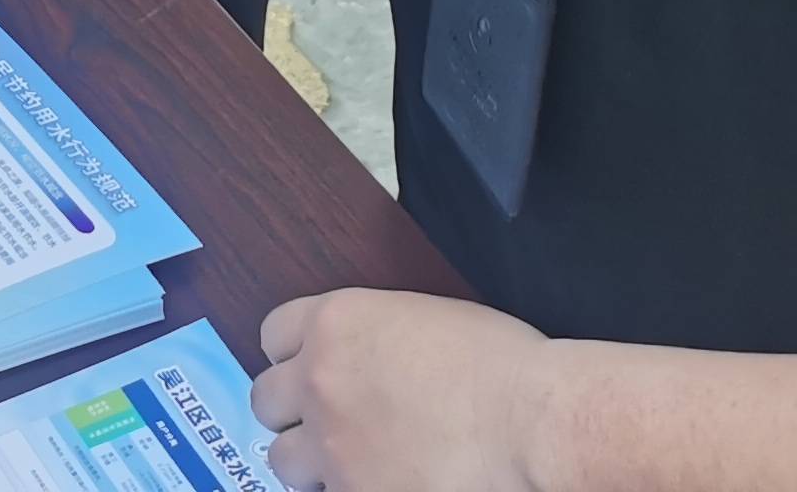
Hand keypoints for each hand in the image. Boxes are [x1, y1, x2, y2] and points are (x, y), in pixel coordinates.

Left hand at [251, 289, 561, 491]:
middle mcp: (317, 381)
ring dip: (312, 461)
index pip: (273, 335)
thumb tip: (368, 367)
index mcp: (334, 324)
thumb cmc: (500, 366)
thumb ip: (372, 340)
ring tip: (351, 464)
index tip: (311, 371)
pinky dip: (348, 489)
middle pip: (266, 400)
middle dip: (294, 412)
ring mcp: (331, 445)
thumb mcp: (419, 321)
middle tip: (327, 424)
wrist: (530, 423)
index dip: (294, 355)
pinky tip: (381, 483)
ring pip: (283, 460)